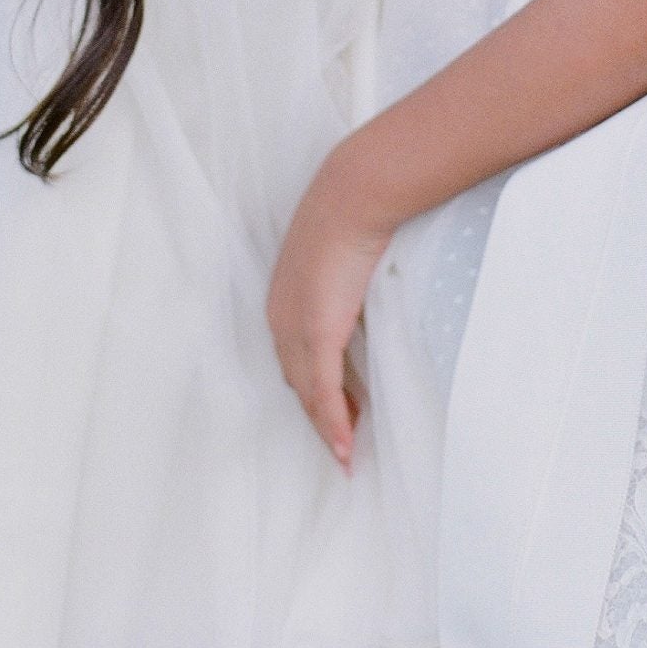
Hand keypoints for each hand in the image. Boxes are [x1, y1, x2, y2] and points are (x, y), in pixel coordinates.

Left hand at [268, 153, 395, 469]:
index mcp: (284, 296)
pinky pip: (323, 393)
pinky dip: (333, 424)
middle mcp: (281, 317)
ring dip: (327, 428)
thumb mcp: (341, 248)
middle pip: (297, 382)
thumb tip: (365, 277)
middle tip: (342, 440)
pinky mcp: (317, 334)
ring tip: (345, 454)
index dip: (312, 386)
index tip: (332, 407)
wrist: (354, 193)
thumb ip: (346, 270)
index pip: (294, 356)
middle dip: (318, 414)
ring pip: (308, 395)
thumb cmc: (354, 210)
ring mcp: (296, 328)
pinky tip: (345, 448)